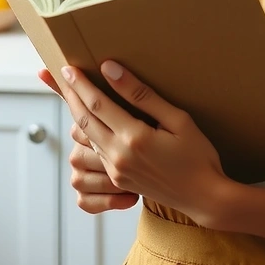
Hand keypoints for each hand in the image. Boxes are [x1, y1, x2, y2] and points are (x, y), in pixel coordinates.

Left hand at [57, 61, 229, 224]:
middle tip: (60, 74)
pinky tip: (88, 120)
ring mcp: (116, 170)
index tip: (69, 67)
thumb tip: (111, 70)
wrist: (203, 198)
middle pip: (83, 120)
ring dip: (75, 113)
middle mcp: (119, 156)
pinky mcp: (118, 179)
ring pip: (86, 136)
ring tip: (70, 93)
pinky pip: (95, 151)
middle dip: (70, 95)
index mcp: (134, 138)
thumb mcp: (177, 119)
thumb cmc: (197, 155)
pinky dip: (87, 132)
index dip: (80, 84)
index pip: (97, 104)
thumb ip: (142, 95)